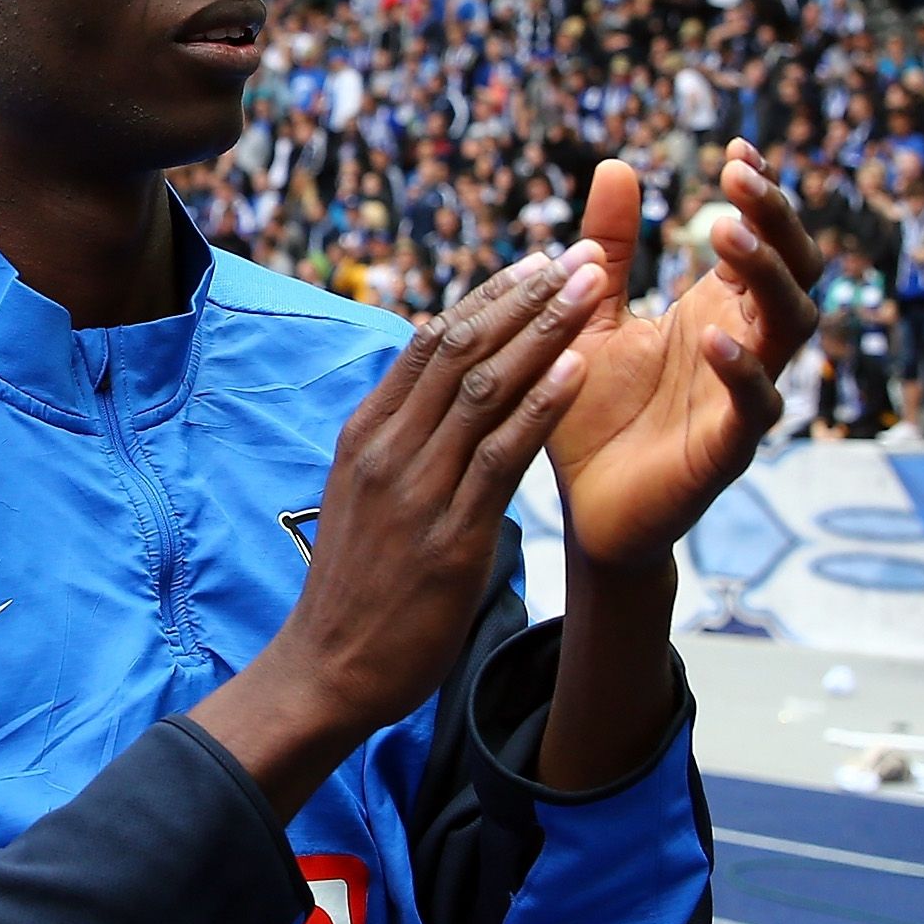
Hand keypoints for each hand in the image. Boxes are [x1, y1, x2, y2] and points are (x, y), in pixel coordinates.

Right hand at [193, 244, 613, 814]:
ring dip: (545, 331)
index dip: (491, 295)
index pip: (432, 340)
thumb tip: (445, 398)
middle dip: (529, 296)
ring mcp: (416, 488)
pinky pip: (500, 454)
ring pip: (485, 387)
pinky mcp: (449, 535)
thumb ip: (404, 443)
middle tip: (584, 256)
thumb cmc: (357, 586)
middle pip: (463, 347)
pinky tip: (578, 368)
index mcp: (367, 432)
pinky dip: (541, 404)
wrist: (327, 668)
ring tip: (595, 290)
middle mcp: (387, 447)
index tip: (540, 262)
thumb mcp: (367, 495)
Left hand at [546, 139, 822, 577]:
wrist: (586, 508)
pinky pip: (756, 407)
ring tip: (728, 235)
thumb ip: (609, 249)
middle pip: (794, 271)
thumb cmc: (595, 411)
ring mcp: (742, 396)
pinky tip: (715, 338)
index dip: (760, 196)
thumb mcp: (592, 316)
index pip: (763, 242)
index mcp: (717, 310)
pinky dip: (744, 371)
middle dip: (776, 220)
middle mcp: (743, 345)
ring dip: (768, 278)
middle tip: (739, 178)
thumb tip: (616, 164)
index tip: (736, 150)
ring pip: (790, 329)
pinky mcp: (727, 449)